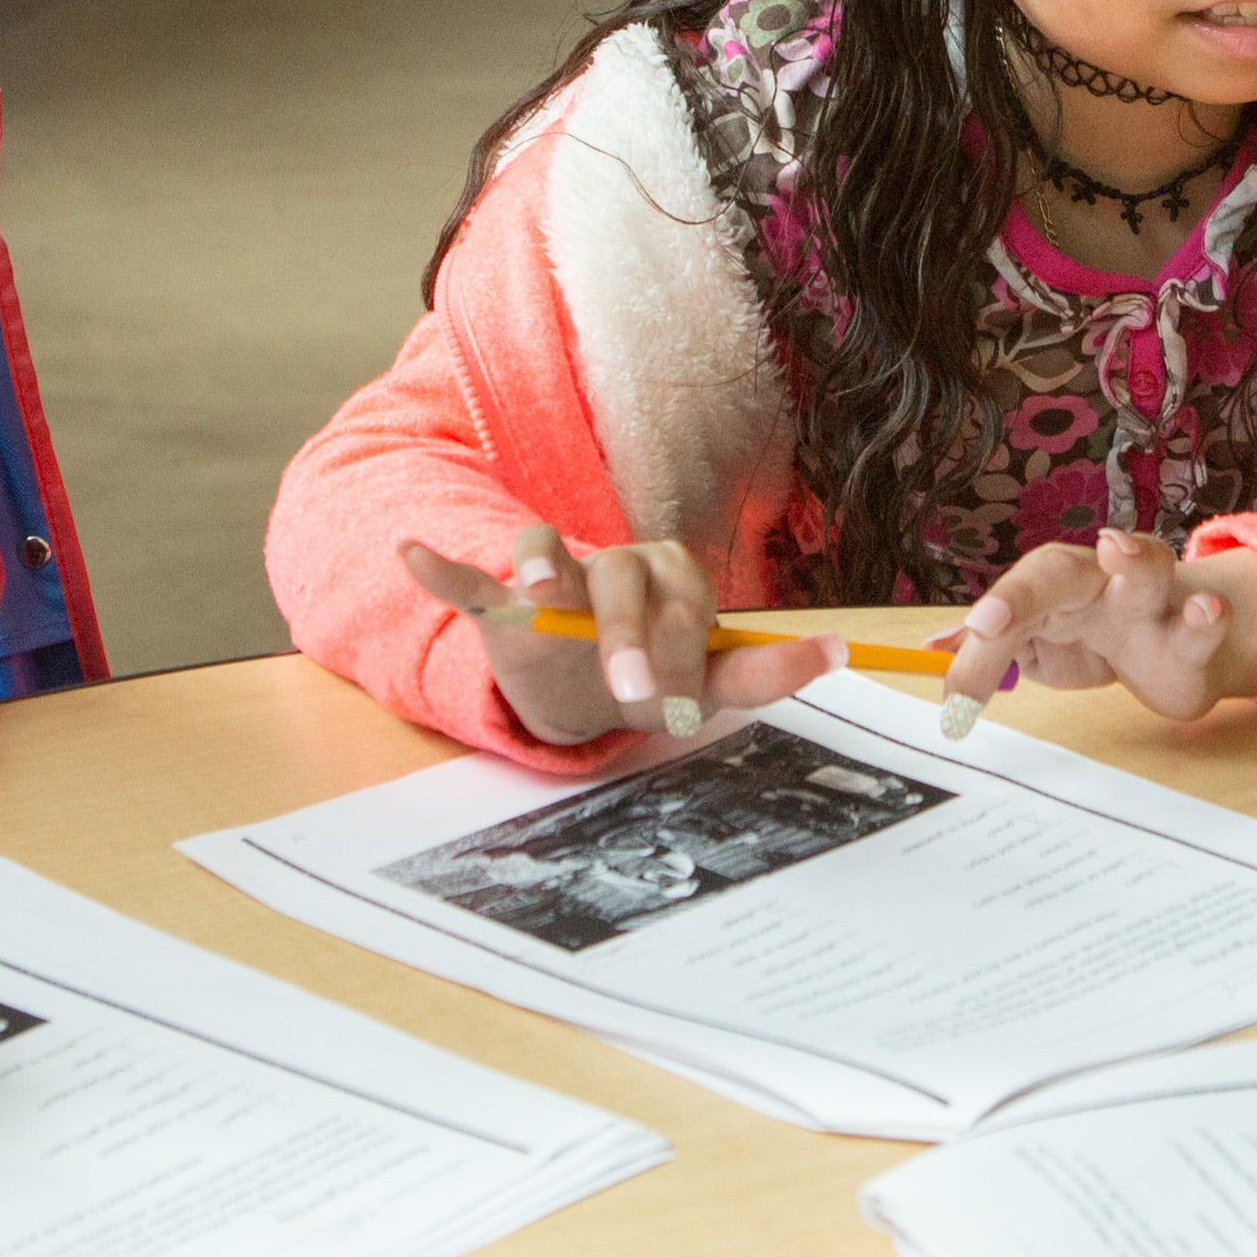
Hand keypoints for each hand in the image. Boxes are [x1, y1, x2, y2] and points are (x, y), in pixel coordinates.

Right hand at [398, 526, 831, 747]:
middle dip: (631, 638)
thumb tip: (841, 652)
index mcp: (672, 578)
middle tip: (636, 694)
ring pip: (554, 554)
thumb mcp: (707, 684)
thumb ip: (765, 673)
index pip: (686, 599)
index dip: (686, 646)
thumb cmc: (653, 673)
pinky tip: (414, 552)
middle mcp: (617, 563)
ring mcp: (558, 576)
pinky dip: (444, 568)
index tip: (683, 703)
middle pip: (625, 581)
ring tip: (540, 582)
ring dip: (546, 564)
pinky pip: (473, 576)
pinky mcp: (504, 597)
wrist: (581, 680)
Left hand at [941, 533, 1256, 727]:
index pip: (1012, 592)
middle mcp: (1097, 581)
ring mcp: (1149, 604)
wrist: (1178, 651)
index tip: (966, 636)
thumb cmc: (1096, 637)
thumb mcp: (1037, 649)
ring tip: (1118, 547)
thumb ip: (988, 652)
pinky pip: (1202, 625)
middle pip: (1057, 569)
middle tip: (988, 623)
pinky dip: (1205, 618)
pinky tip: (1207, 611)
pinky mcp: (1192, 641)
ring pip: (1145, 569)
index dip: (990, 608)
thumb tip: (931, 652)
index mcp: (1053, 586)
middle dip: (1023, 590)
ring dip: (1132, 558)